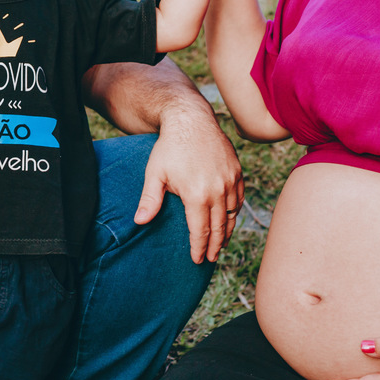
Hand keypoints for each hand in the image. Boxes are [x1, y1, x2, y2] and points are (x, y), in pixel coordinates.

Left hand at [133, 104, 244, 263]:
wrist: (191, 119)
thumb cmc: (169, 147)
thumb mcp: (155, 173)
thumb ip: (150, 200)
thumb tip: (140, 222)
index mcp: (196, 195)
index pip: (200, 231)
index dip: (199, 248)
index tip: (197, 260)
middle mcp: (217, 190)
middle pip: (219, 227)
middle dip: (215, 246)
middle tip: (211, 259)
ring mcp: (230, 180)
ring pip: (233, 214)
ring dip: (228, 232)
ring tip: (221, 244)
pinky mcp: (237, 171)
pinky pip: (240, 198)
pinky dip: (236, 212)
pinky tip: (230, 219)